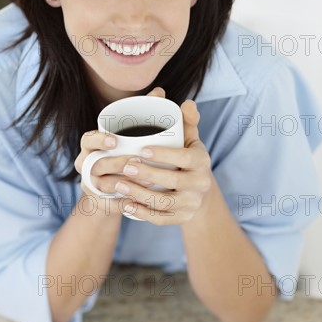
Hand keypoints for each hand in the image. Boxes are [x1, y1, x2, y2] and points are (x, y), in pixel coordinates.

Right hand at [75, 87, 166, 215]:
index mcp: (92, 146)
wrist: (121, 188)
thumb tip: (161, 92)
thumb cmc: (128, 154)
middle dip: (115, 163)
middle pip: (95, 163)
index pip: (87, 139)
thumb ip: (145, 113)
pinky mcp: (99, 202)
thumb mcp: (134, 135)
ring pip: (101, 184)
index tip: (114, 140)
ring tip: (142, 181)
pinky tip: (136, 203)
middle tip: (135, 162)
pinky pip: (107, 205)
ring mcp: (91, 185)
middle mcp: (87, 164)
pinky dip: (121, 204)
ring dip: (120, 184)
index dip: (98, 140)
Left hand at [113, 90, 212, 224]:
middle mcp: (201, 184)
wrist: (199, 191)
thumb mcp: (190, 140)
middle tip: (125, 166)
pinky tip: (126, 204)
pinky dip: (142, 213)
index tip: (142, 150)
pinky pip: (160, 218)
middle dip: (147, 174)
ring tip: (119, 184)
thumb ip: (187, 121)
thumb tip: (187, 103)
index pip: (185, 157)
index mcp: (202, 161)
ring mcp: (192, 204)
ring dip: (139, 194)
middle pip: (172, 180)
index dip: (164, 154)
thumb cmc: (187, 158)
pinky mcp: (182, 218)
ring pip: (164, 202)